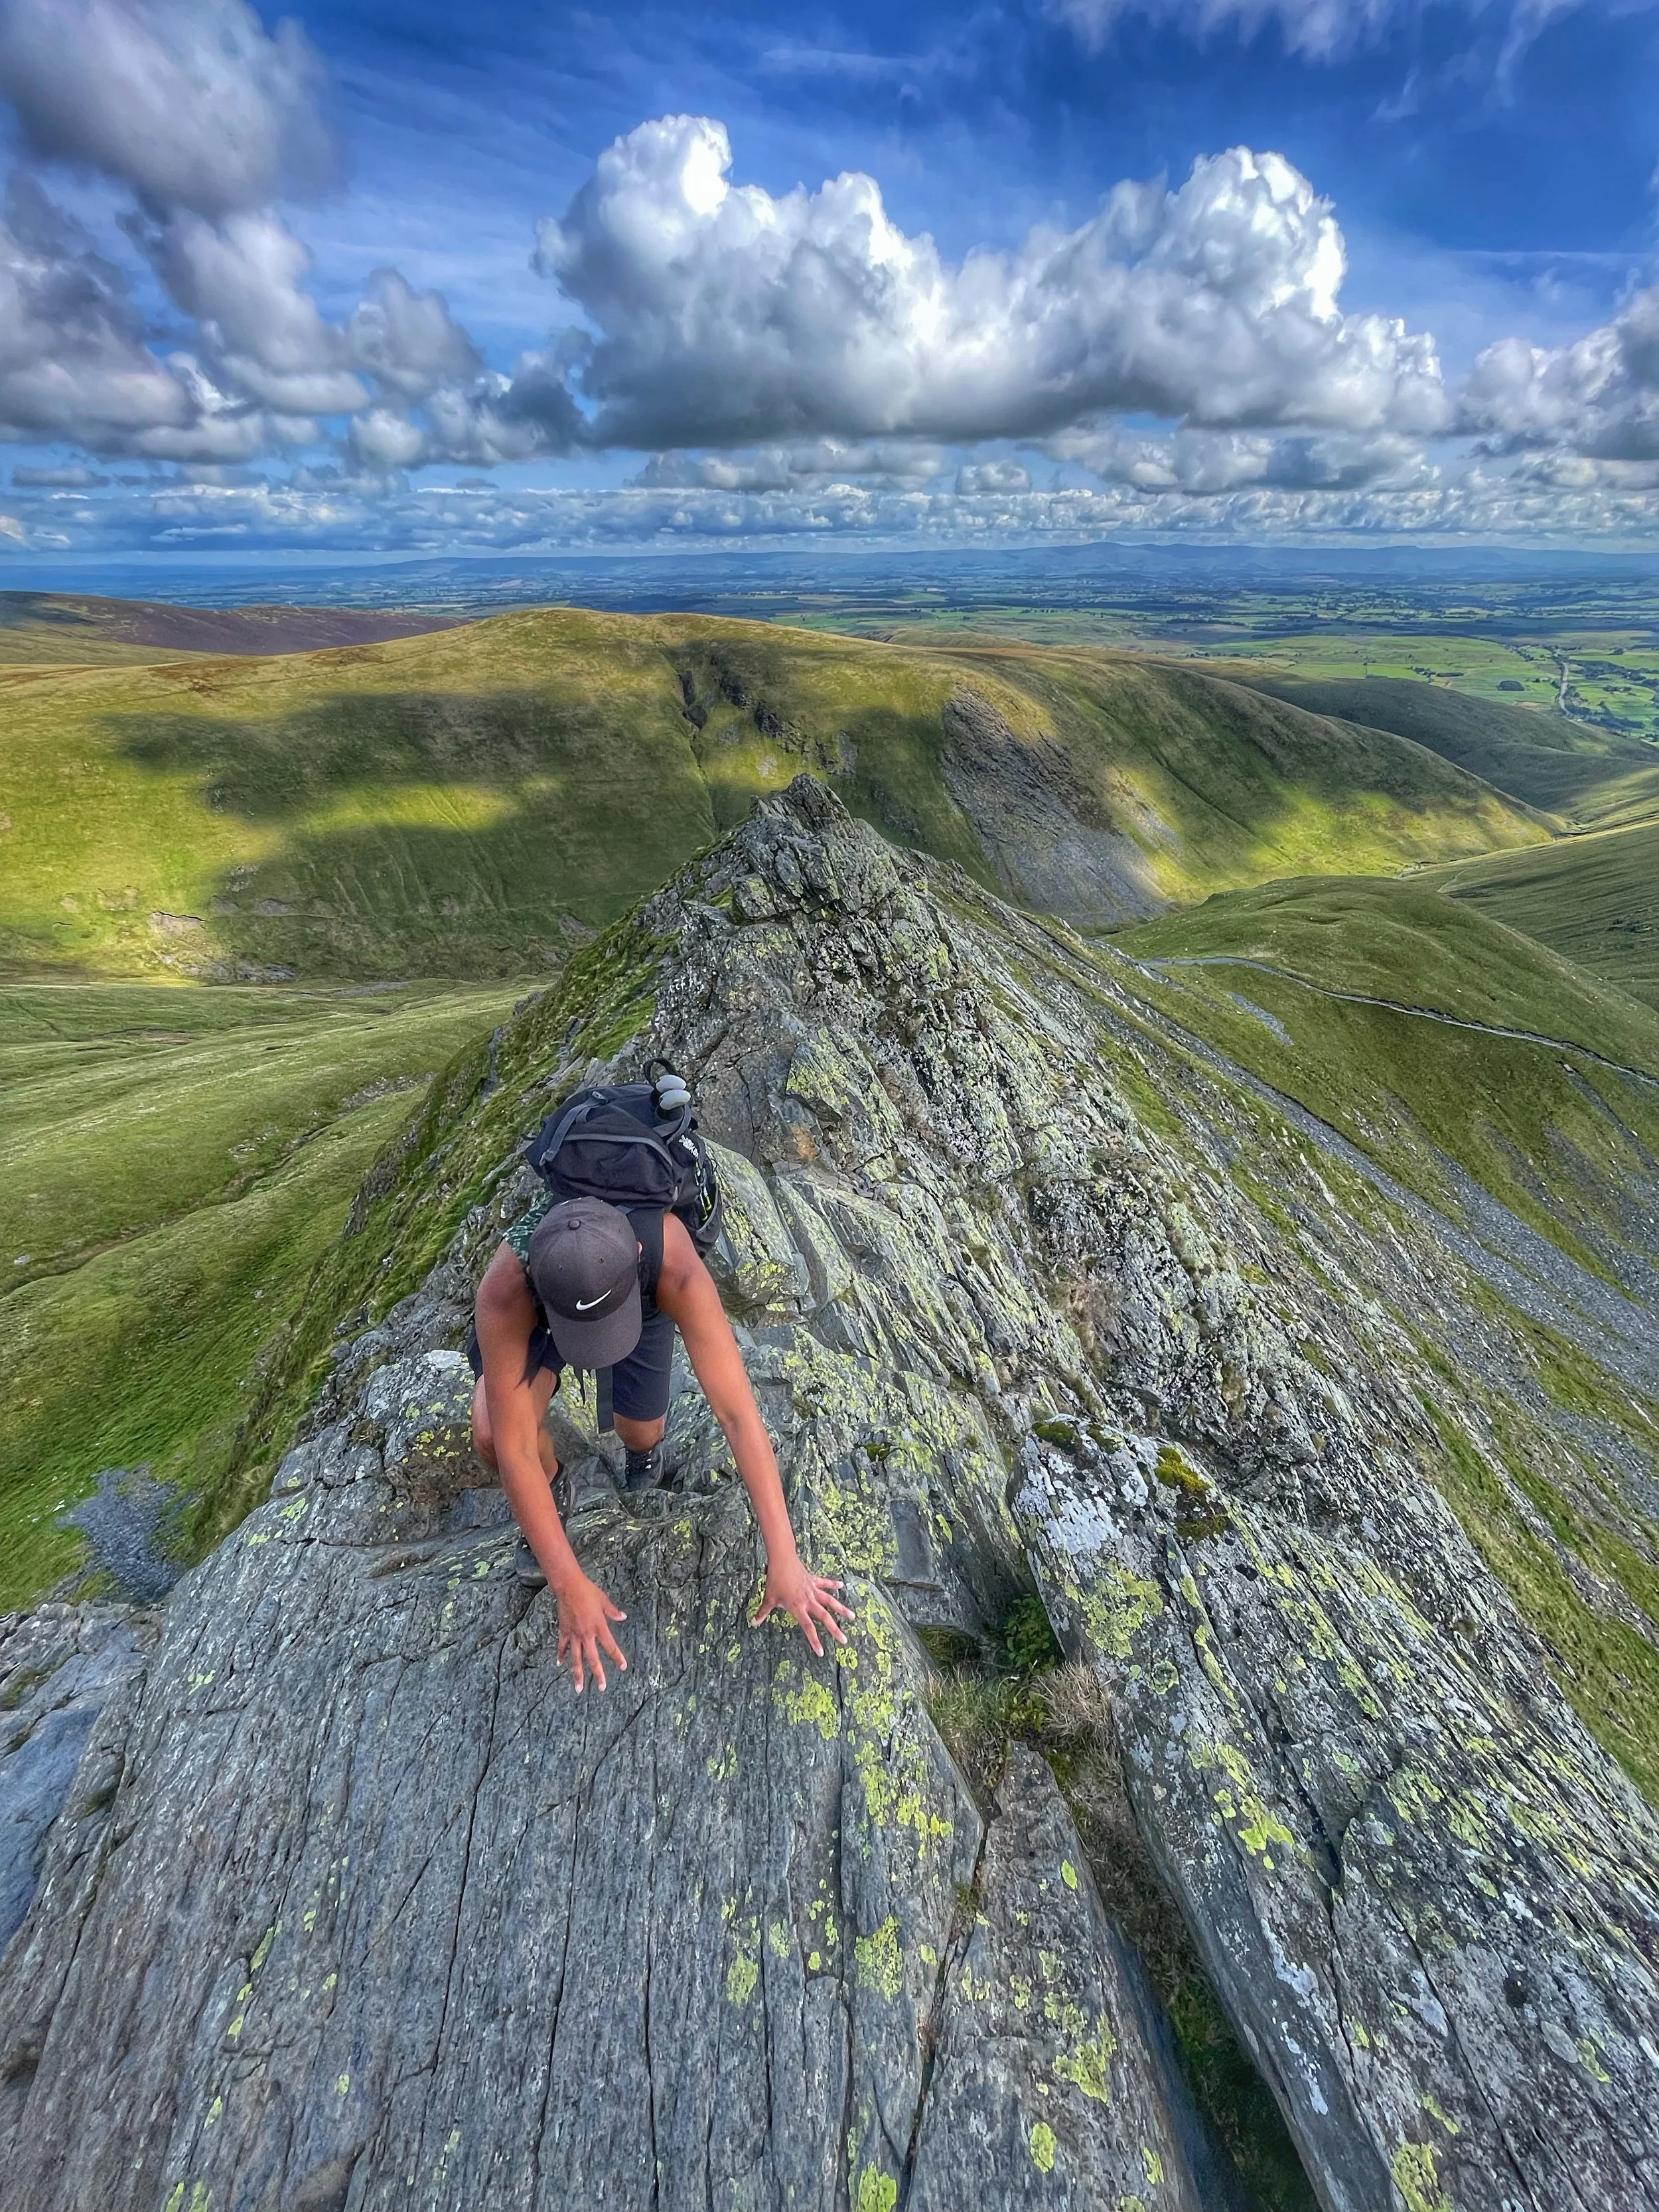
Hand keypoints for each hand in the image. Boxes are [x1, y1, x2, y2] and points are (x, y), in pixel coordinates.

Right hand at [553, 1570, 627, 1691]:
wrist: (568, 1586)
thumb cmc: (588, 1592)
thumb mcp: (604, 1601)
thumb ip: (613, 1612)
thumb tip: (623, 1617)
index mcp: (599, 1627)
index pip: (610, 1646)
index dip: (617, 1657)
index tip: (623, 1667)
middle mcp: (586, 1634)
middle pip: (593, 1658)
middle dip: (598, 1674)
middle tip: (602, 1687)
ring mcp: (574, 1634)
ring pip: (576, 1658)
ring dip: (577, 1674)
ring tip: (579, 1688)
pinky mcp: (564, 1631)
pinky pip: (562, 1646)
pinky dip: (560, 1655)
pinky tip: (559, 1664)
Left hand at [754, 1555, 853, 1656]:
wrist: (782, 1561)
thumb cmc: (775, 1580)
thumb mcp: (769, 1598)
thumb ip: (763, 1612)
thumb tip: (753, 1622)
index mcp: (798, 1607)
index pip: (808, 1627)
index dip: (815, 1640)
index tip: (821, 1652)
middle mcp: (808, 1601)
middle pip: (824, 1617)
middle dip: (835, 1629)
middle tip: (844, 1640)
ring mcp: (813, 1590)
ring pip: (830, 1601)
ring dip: (841, 1609)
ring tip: (852, 1616)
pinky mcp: (813, 1580)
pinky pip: (825, 1583)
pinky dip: (833, 1584)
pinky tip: (842, 1585)